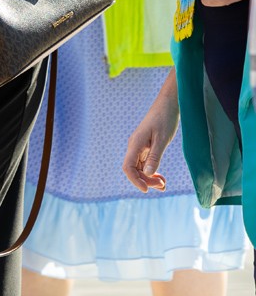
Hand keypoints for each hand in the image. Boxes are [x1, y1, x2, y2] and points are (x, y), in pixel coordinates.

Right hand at [122, 78, 179, 192]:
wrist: (168, 105)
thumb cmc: (165, 119)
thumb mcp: (162, 139)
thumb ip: (155, 157)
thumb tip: (149, 174)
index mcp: (135, 144)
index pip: (128, 167)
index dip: (135, 180)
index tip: (146, 190)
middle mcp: (134, 147)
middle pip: (134, 170)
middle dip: (146, 180)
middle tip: (163, 186)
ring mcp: (139, 147)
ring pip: (140, 168)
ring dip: (149, 178)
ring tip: (163, 184)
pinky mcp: (146, 147)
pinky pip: (145, 163)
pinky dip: (152, 172)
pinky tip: (161, 177)